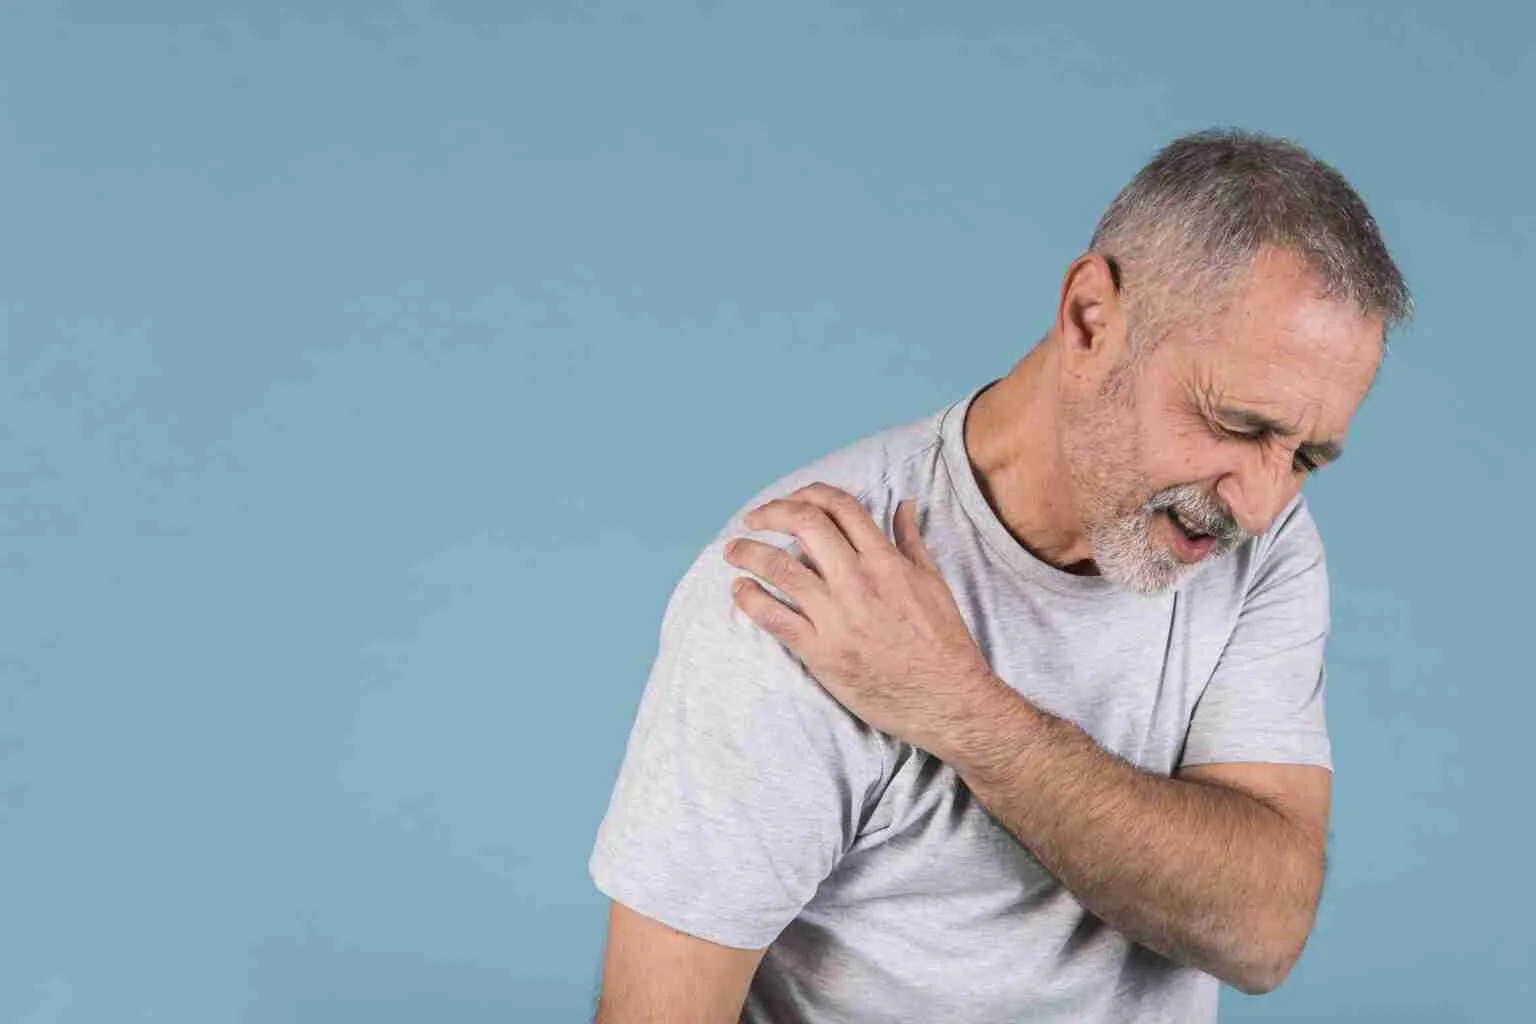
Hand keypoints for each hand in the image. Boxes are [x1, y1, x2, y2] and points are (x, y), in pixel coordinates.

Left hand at [723, 482, 995, 754]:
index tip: (789, 502)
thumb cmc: (943, 642)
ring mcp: (838, 617)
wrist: (948, 700)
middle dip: (771, 514)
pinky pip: (775, 618)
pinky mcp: (822, 653)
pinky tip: (740, 590)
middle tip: (753, 520)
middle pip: (805, 525)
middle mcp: (859, 581)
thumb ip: (911, 540)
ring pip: (780, 568)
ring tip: (733, 551)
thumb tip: (904, 504)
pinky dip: (750, 599)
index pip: (840, 506)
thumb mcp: (933, 581)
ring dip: (749, 553)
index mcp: (886, 561)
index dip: (808, 494)